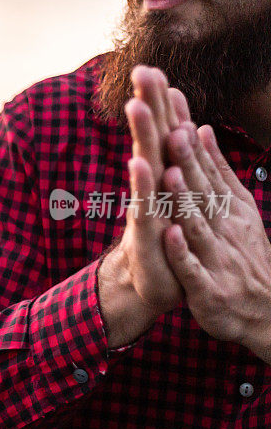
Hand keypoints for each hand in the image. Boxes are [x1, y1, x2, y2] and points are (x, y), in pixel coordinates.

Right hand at [98, 66, 188, 346]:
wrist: (151, 283)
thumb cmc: (166, 236)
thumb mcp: (177, 197)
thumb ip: (180, 161)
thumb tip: (189, 123)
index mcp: (166, 175)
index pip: (167, 131)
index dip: (163, 102)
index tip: (156, 68)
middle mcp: (154, 186)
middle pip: (153, 138)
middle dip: (149, 104)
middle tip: (141, 70)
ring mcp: (148, 206)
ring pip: (146, 165)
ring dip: (142, 135)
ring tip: (135, 104)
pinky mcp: (145, 232)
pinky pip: (144, 203)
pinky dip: (142, 183)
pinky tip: (137, 161)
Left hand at [162, 118, 270, 361]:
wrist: (264, 313)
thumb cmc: (241, 254)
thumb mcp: (236, 208)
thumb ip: (217, 170)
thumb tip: (201, 127)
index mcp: (228, 207)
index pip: (206, 171)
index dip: (190, 144)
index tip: (176, 115)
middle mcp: (223, 227)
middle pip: (202, 190)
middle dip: (186, 161)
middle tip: (171, 131)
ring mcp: (216, 256)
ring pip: (197, 224)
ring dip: (184, 199)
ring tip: (168, 173)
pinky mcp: (206, 288)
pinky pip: (192, 268)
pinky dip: (181, 251)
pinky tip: (169, 234)